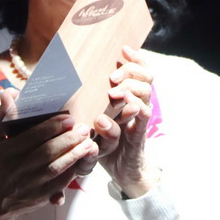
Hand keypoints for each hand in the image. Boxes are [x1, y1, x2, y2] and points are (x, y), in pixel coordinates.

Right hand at [0, 90, 99, 219]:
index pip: (32, 136)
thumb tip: (8, 93)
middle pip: (46, 152)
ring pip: (54, 168)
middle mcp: (15, 169)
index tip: (68, 118)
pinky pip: (57, 185)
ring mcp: (27, 185)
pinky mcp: (37, 198)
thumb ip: (2, 116)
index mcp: (5, 152)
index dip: (52, 126)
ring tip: (87, 143)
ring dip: (73, 155)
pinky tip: (80, 162)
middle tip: (82, 129)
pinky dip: (70, 173)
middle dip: (67, 139)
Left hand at [94, 46, 159, 197]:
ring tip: (114, 92)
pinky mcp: (138, 134)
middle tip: (113, 77)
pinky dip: (136, 109)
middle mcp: (138, 103)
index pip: (140, 70)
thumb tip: (73, 76)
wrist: (121, 170)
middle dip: (131, 71)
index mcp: (130, 95)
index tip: (124, 49)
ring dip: (130, 88)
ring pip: (145, 94)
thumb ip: (91, 101)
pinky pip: (142, 117)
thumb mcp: (97, 115)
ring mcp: (140, 118)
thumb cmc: (106, 140)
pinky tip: (127, 106)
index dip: (136, 58)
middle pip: (147, 77)